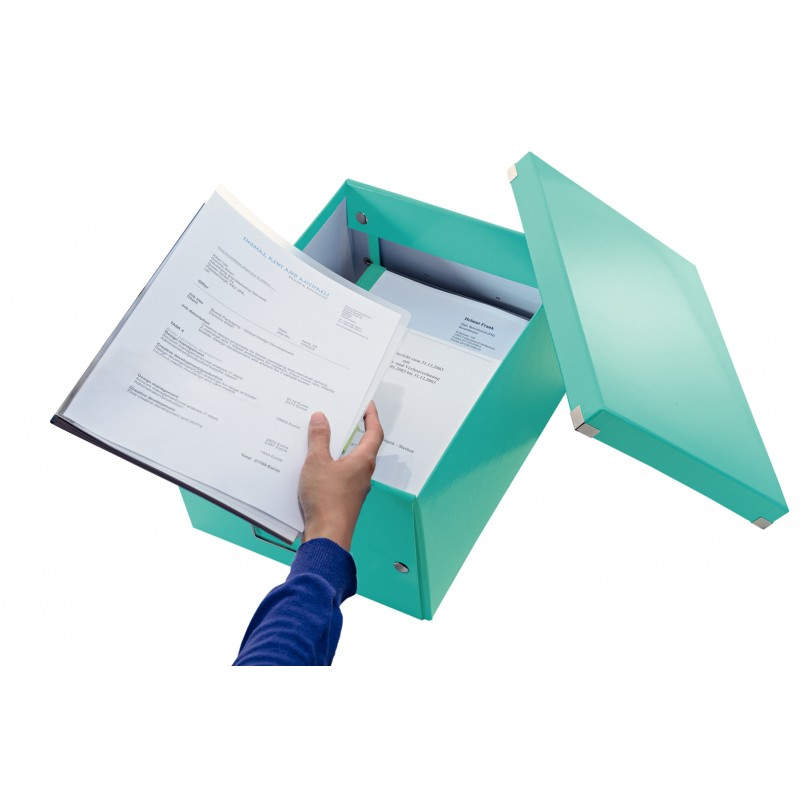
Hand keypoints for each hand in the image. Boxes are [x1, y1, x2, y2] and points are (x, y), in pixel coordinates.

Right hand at [298, 401, 383, 551]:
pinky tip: (314, 465)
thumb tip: (321, 418)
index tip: (368, 404)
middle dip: (354, 430)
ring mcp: (355, 487)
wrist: (327, 536)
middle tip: (343, 415)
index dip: (372, 416)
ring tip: (323, 436)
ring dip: (339, 448)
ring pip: (350, 461)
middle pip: (363, 446)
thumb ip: (319, 438)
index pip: (374, 432)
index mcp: (363, 460)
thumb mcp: (317, 462)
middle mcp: (364, 473)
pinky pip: (341, 475)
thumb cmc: (326, 500)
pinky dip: (331, 466)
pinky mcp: (345, 498)